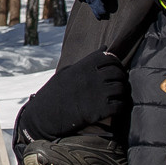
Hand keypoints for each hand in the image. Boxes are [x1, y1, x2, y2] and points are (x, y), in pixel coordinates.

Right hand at [16, 50, 130, 143]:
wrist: (44, 116)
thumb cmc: (54, 93)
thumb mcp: (66, 72)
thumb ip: (87, 60)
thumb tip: (105, 47)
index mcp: (83, 66)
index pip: (109, 57)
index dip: (115, 63)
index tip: (113, 69)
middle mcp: (92, 77)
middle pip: (118, 73)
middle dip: (120, 77)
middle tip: (117, 84)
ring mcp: (96, 94)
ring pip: (121, 88)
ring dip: (121, 92)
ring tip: (116, 95)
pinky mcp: (99, 111)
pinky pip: (120, 106)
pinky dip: (120, 106)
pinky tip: (115, 107)